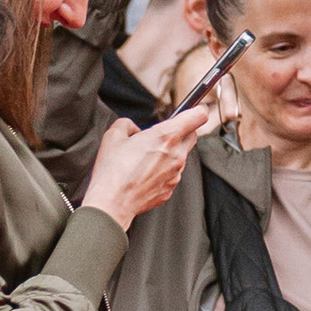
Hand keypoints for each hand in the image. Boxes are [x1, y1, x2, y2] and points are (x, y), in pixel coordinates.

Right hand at [82, 92, 217, 229]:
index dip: (197, 111)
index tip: (196, 109)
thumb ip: (127, 124)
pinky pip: (172, 174)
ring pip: (181, 156)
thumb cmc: (113, 170)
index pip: (197, 117)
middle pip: (192, 136)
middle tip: (163, 133)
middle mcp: (176, 154)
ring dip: (170, 153)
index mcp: (166, 136)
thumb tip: (134, 128)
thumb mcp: (113, 135)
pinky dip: (163, 171)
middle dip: (183, 131)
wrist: (113, 201)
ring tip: (145, 158)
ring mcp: (176, 173)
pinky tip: (144, 173)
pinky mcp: (171, 188)